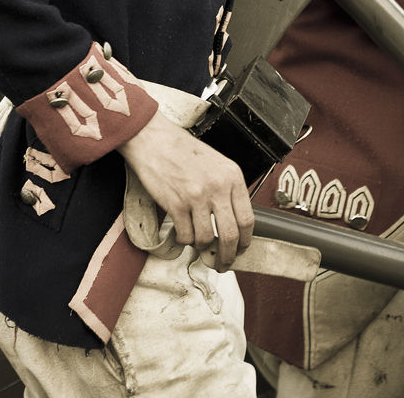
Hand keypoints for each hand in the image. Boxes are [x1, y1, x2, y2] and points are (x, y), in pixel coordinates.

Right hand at [117, 112, 252, 268]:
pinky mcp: (176, 204)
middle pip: (230, 235)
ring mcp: (197, 197)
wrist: (155, 140)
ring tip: (198, 245)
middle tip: (223, 263)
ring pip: (207, 238)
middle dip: (228, 256)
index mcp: (232, 176)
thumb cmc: (183, 151)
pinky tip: (182, 235)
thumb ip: (227, 190)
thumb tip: (232, 222)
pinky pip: (186, 235)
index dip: (245, 240)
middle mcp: (218, 187)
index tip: (240, 249)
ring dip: (202, 247)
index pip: (248, 219)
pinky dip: (184, 240)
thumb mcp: (216, 164)